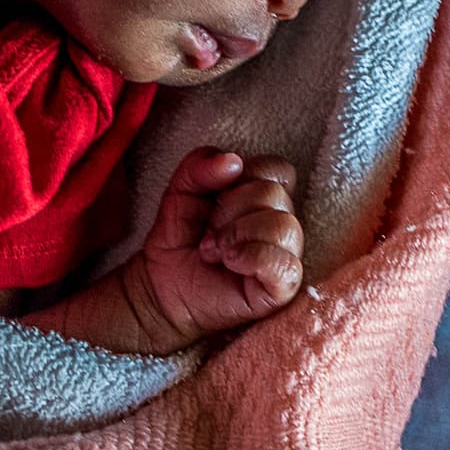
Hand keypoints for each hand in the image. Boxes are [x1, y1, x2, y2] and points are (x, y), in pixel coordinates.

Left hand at [112, 149, 303, 350]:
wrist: (163, 287)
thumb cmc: (181, 240)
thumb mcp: (180, 191)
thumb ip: (199, 165)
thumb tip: (232, 161)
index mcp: (265, 197)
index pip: (277, 169)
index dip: (243, 178)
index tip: (215, 199)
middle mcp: (281, 224)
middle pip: (274, 195)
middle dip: (229, 210)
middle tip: (208, 232)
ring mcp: (286, 256)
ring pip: (283, 226)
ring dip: (237, 235)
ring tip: (214, 251)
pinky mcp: (283, 287)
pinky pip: (283, 263)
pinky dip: (252, 257)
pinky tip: (230, 262)